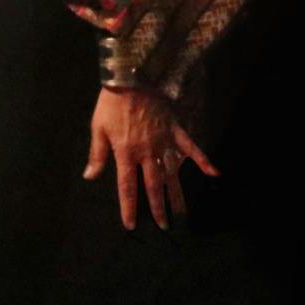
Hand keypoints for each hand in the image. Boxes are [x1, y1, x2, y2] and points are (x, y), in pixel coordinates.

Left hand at [83, 86, 217, 230]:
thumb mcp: (98, 128)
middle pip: (153, 186)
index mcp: (125, 153)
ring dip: (176, 194)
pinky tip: (214, 173)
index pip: (127, 187)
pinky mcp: (174, 130)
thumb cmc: (110, 103)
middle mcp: (146, 152)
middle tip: (164, 226)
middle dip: (157, 208)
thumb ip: (97, 154)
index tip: (131, 225)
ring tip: (182, 213)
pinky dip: (203, 160)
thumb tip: (90, 176)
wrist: (130, 77)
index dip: (129, 207)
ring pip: (172, 174)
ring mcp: (163, 142)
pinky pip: (190, 147)